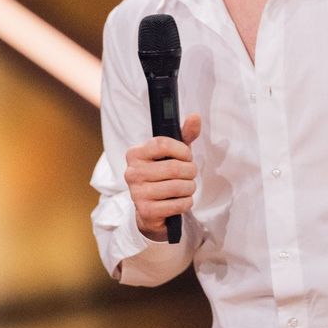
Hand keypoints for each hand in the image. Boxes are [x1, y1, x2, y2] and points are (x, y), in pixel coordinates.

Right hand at [124, 113, 201, 240]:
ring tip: (186, 187)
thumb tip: (195, 116)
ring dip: (190, 187)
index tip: (186, 156)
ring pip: (179, 186)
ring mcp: (137, 193)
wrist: (152, 208)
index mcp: (135, 154)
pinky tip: (180, 200)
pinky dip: (186, 202)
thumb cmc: (164, 174)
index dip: (182, 150)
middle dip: (191, 171)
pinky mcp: (146, 211)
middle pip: (175, 167)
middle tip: (189, 174)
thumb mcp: (174, 152)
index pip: (163, 144)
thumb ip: (185, 134)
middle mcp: (132, 172)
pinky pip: (178, 204)